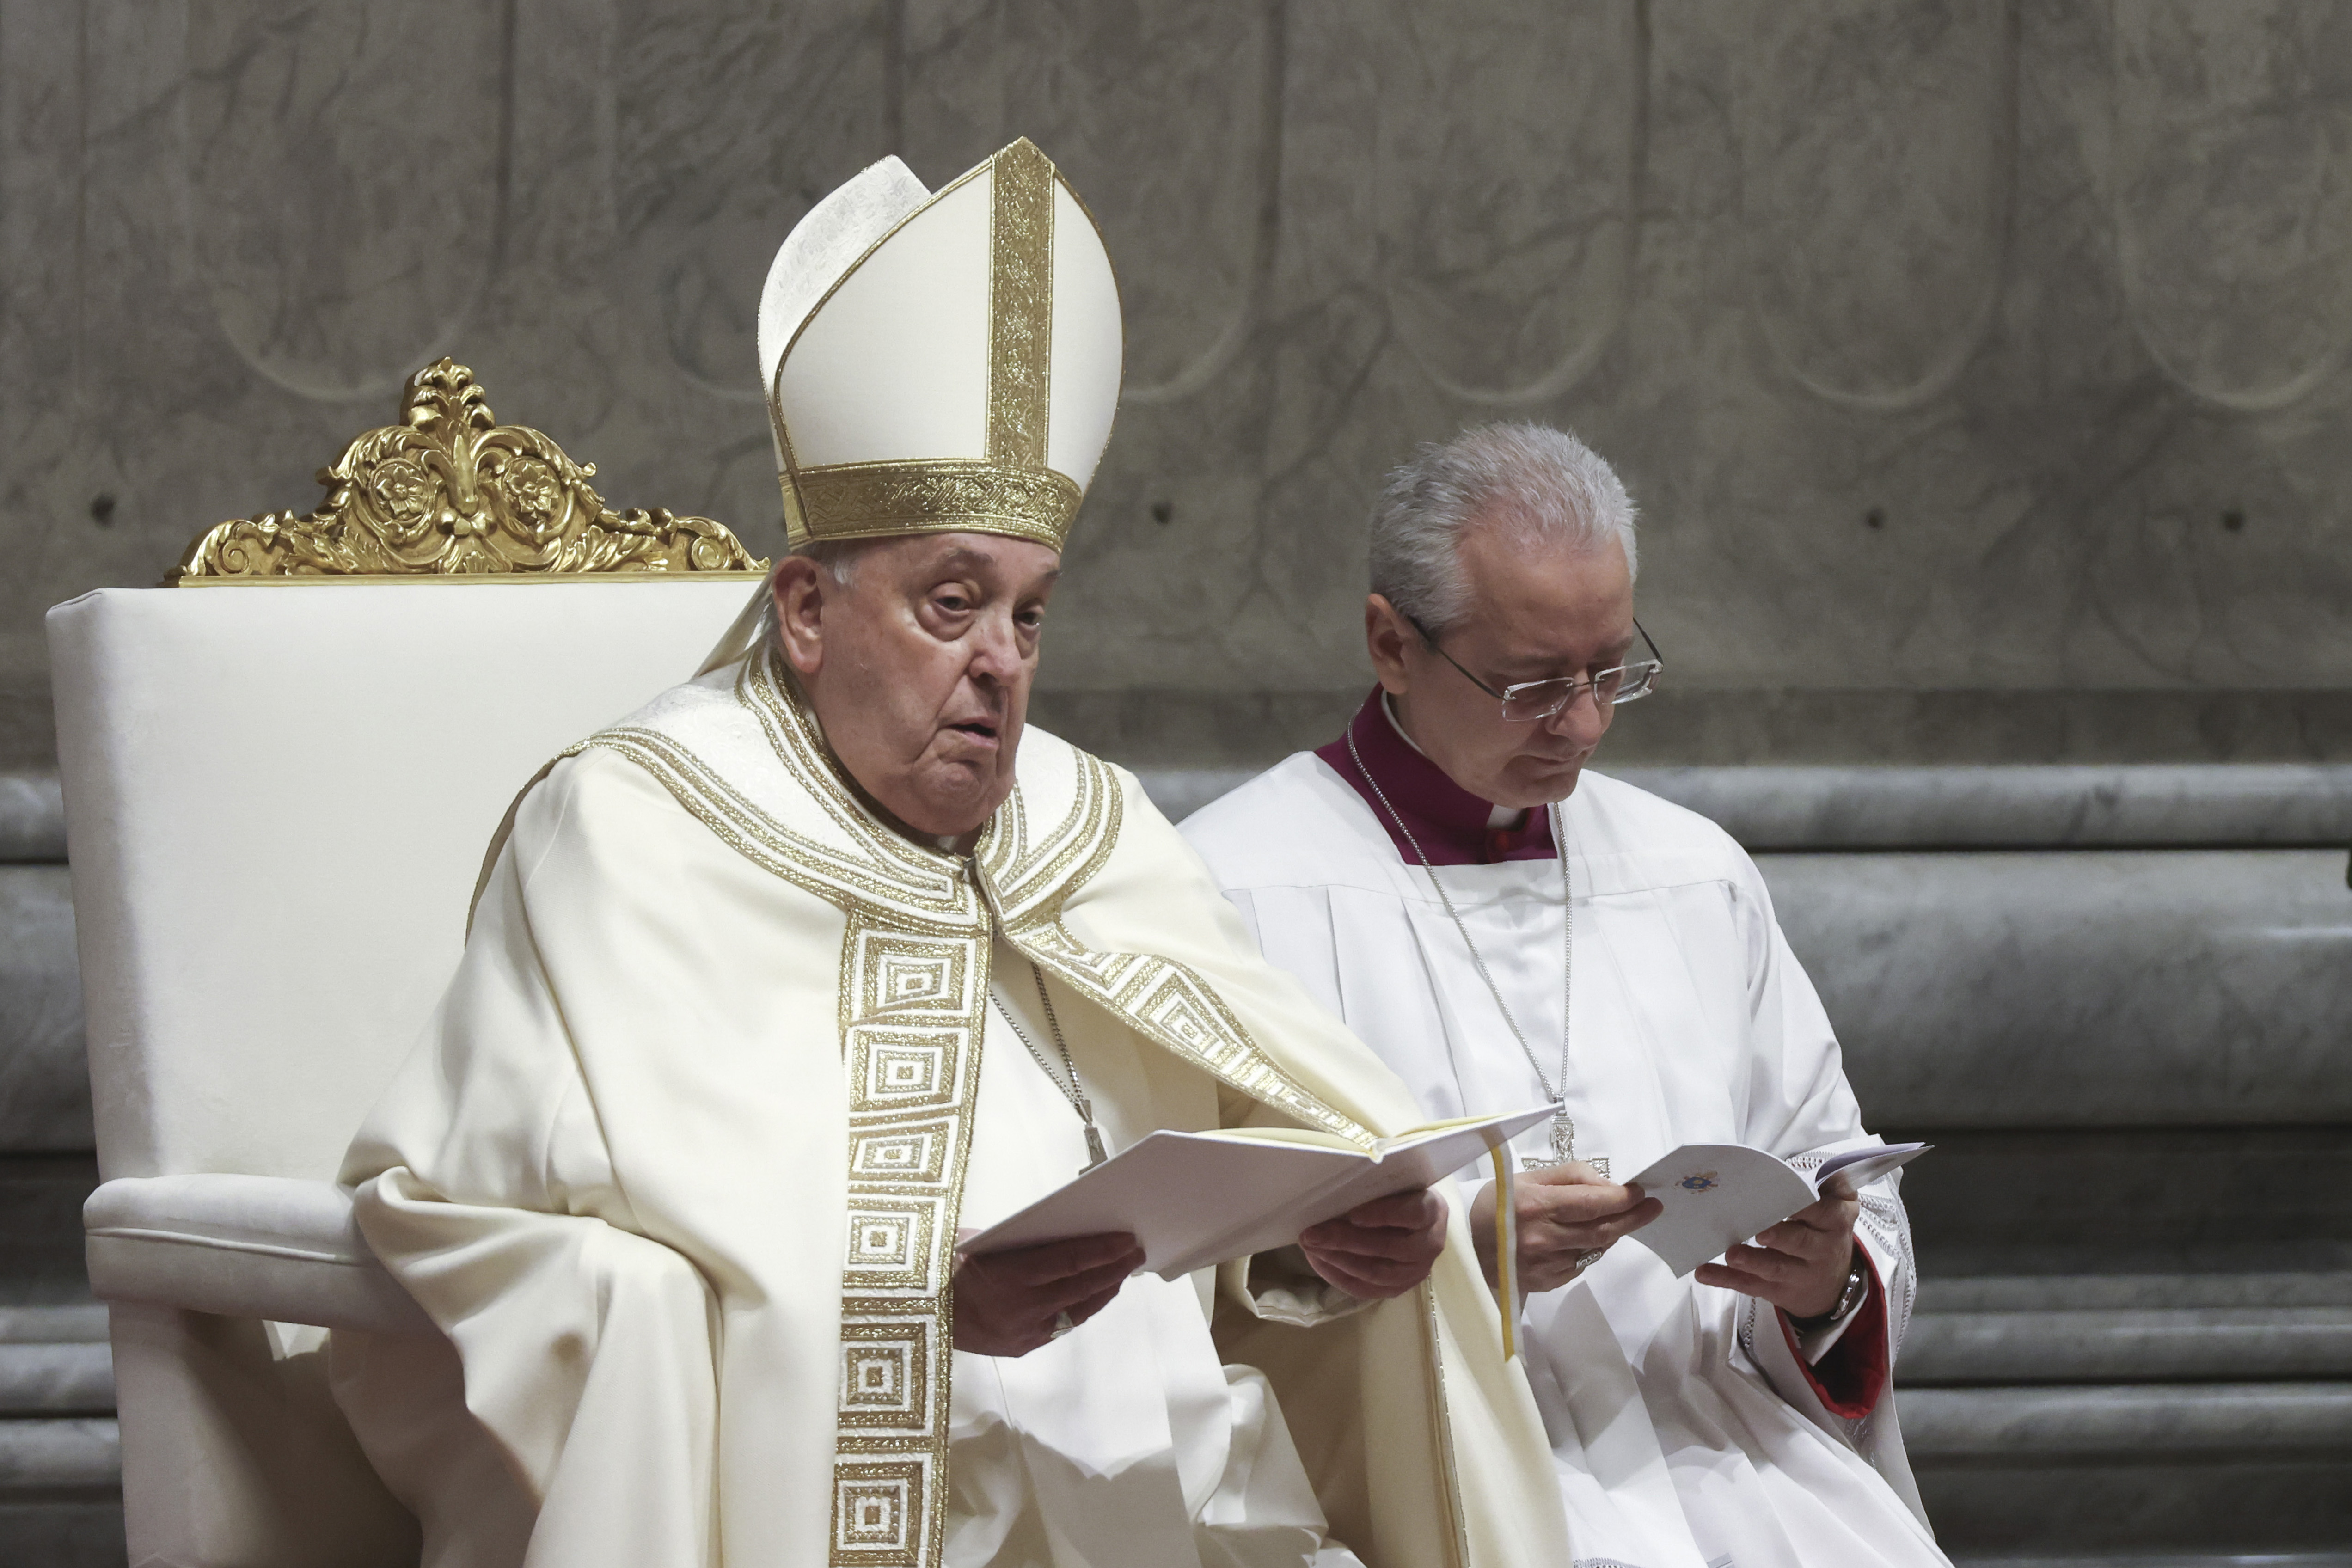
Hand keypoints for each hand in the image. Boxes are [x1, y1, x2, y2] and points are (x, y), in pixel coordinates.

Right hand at [952, 1231, 1143, 1355]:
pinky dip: (1080, 1310)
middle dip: (1113, 1269)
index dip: (1103, 1251)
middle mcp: (1021, 1308)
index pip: (1070, 1261)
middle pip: (1081, 1287)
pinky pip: (1060, 1327)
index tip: (1126, 1240)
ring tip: (1121, 1274)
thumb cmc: (939, 1266)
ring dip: (1103, 1291)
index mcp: (1009, 1275)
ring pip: (1077, 1311)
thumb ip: (1017, 1241)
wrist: (911, 1312)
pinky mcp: (1020, 1347)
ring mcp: (1022, 1332)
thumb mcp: (975, 1240)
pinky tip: (1092, 1298)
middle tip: (1135, 1253)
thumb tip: (1057, 1234)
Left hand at [1298, 1189, 1448, 1298]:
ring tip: (1310, 1247)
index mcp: (1433, 1210)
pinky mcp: (1399, 1289)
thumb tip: (1334, 1191)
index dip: (1383, 1214)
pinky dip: (1338, 1276)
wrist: (1413, 1221)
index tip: (1353, 1214)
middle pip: (1389, 1247)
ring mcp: (1417, 1271)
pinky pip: (1366, 1290)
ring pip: (1376, 1272)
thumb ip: (1373, 1187)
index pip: (1413, 1213)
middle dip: (1345, 1241)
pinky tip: (1318, 1261)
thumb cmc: (1397, 1194)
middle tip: (1312, 1233)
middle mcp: (1431, 1244)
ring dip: (1338, 1260)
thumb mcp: (1393, 1183)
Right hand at [1469, 1161, 1662, 1292]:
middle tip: (1652, 1208)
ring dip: (1609, 1233)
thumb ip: (1571, 1176)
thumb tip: (1608, 1186)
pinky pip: (1580, 1265)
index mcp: (1536, 1206)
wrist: (1464, 1247)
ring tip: (1610, 1219)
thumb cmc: (1496, 1205)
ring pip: (1595, 1249)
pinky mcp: (1546, 1283)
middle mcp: (1542, 1238)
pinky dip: (1586, 1250)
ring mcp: (1545, 1266)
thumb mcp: (1527, 1178)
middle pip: (1603, 1230)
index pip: (1592, 1203)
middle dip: (1632, 1218)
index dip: (1623, 1199)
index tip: (1642, 1193)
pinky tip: (1574, 1240)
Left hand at [1694, 1173, 1859, 1318]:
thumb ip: (1825, 1184)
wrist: (1833, 1285)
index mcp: (1834, 1222)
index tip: (1784, 1197)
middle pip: (1800, 1243)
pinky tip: (1703, 1272)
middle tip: (1760, 1232)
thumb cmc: (1824, 1231)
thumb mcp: (1837, 1206)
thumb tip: (1798, 1165)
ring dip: (1752, 1261)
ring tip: (1731, 1254)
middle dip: (1780, 1237)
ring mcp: (1798, 1274)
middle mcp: (1820, 1250)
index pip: (1822, 1212)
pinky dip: (1725, 1279)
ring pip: (1775, 1268)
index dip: (1804, 1207)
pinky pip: (1750, 1284)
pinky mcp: (1777, 1290)